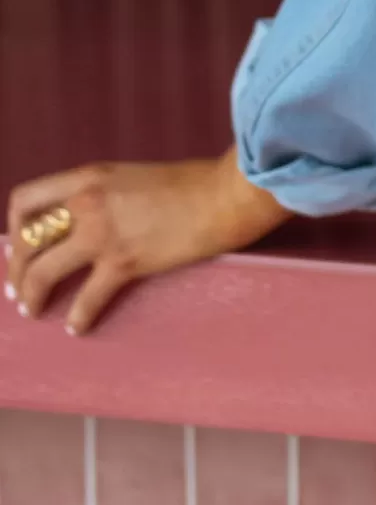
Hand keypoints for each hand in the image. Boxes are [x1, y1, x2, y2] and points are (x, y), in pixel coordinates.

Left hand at [6, 153, 288, 336]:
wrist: (225, 195)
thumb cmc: (193, 183)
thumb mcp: (134, 177)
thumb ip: (107, 196)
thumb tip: (93, 222)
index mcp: (88, 177)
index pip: (26, 200)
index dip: (15, 228)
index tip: (21, 247)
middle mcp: (86, 203)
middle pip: (27, 242)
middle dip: (17, 269)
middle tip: (18, 288)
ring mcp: (102, 234)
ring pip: (43, 272)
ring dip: (31, 295)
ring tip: (33, 310)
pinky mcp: (125, 262)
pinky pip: (87, 298)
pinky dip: (78, 317)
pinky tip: (77, 328)